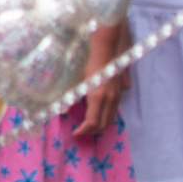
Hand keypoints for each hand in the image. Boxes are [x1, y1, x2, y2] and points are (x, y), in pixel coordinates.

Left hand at [73, 25, 124, 140]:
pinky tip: (96, 116)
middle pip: (103, 124)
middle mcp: (109, 99)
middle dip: (91, 132)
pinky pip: (113, 111)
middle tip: (80, 133)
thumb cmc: (88, 61)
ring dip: (99, 126)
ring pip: (110, 119)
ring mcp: (116, 96)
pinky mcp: (118, 92)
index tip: (74, 133)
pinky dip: (105, 118)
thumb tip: (64, 110)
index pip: (93, 122)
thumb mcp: (78, 79)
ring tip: (87, 127)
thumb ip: (73, 95)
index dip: (84, 131)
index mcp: (98, 96)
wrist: (105, 48)